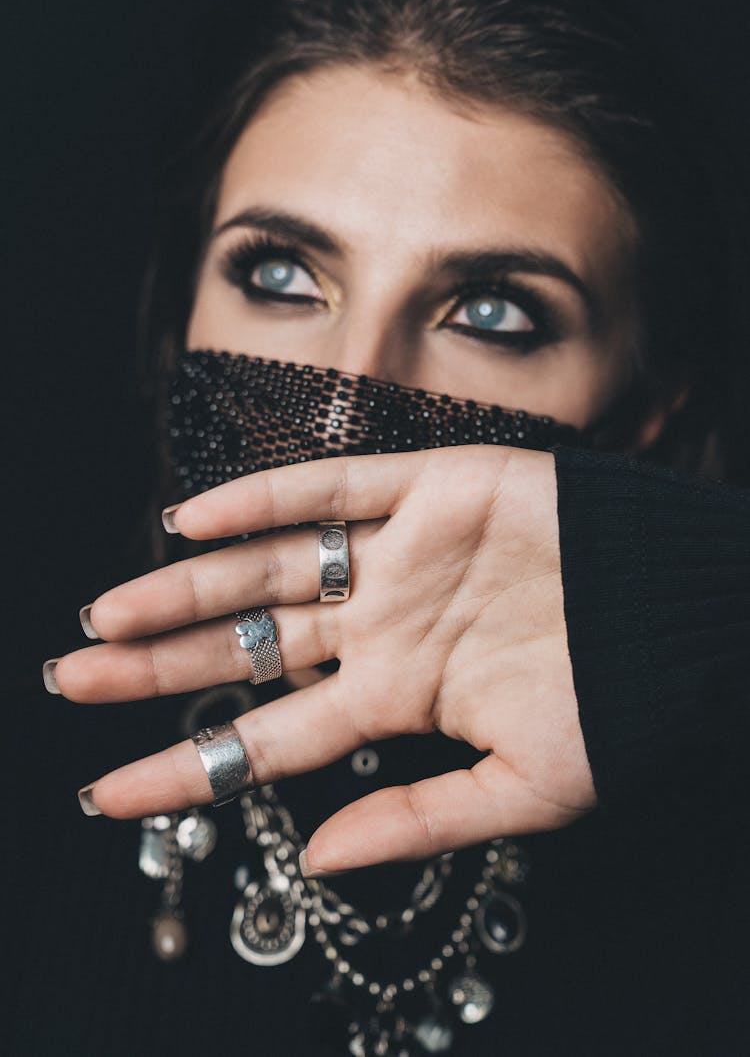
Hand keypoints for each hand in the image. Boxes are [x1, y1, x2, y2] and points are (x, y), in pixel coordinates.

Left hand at [54, 445, 595, 873]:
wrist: (687, 615)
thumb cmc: (618, 705)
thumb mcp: (527, 791)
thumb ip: (422, 818)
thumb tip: (323, 857)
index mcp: (400, 699)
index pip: (269, 740)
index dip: (188, 765)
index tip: (106, 792)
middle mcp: (384, 627)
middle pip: (246, 648)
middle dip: (155, 667)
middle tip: (67, 681)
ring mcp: (401, 558)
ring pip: (269, 570)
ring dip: (186, 586)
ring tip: (104, 611)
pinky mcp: (433, 488)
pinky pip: (333, 486)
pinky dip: (263, 497)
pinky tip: (192, 517)